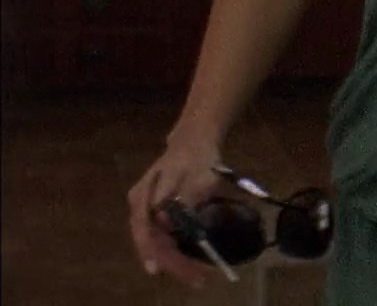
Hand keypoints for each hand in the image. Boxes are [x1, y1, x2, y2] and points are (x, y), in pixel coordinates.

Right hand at [126, 135, 224, 287]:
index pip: (144, 232)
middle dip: (171, 262)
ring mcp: (146, 208)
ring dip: (173, 259)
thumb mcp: (195, 175)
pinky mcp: (157, 210)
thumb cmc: (196, 156)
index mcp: (142, 197)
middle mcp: (139, 206)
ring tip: (193, 275)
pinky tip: (186, 260)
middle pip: (149, 241)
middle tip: (194, 279)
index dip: (155, 254)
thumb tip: (162, 222)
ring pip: (156, 241)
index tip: (162, 271)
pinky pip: (162, 235)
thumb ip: (180, 198)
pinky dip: (175, 249)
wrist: (195, 139)